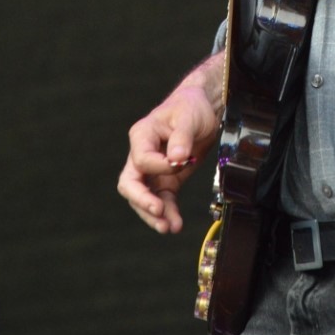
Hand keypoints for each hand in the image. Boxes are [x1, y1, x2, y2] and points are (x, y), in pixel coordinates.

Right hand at [117, 61, 222, 233]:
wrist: (204, 109)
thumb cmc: (191, 107)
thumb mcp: (188, 117)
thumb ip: (182, 138)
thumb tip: (177, 158)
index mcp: (142, 135)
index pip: (142, 160)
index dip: (160, 166)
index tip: (182, 162)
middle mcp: (142, 154)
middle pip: (130, 183)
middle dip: (142, 201)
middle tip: (158, 211)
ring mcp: (153, 170)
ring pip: (144, 197)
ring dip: (154, 214)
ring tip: (169, 227)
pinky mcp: (166, 179)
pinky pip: (162, 199)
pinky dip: (168, 212)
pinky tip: (175, 224)